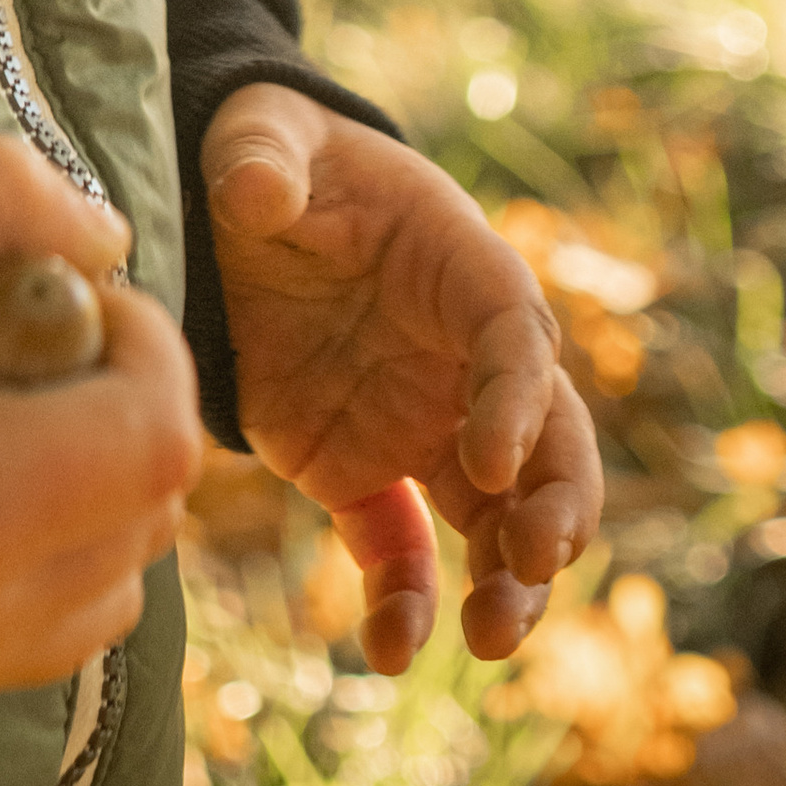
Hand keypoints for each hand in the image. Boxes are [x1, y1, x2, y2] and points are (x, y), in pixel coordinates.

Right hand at [0, 132, 202, 719]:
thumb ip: (1, 196)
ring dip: (93, 481)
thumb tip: (106, 240)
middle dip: (114, 402)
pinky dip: (52, 547)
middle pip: (151, 509)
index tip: (60, 290)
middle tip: (9, 340)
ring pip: (118, 577)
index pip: (157, 435)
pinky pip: (56, 623)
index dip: (141, 340)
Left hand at [202, 85, 601, 673]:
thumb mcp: (261, 133)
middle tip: (533, 562)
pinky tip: (390, 652)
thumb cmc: (273, 154)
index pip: (516, 337)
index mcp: (459, 267)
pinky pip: (402, 547)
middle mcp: (459, 358)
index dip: (516, 400)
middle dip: (558, 505)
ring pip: (496, 516)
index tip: (490, 463)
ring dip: (509, 580)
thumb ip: (263, 158)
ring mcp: (418, 422)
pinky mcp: (361, 470)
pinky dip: (406, 602)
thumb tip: (255, 195)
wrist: (226, 210)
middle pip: (549, 439)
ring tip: (485, 637)